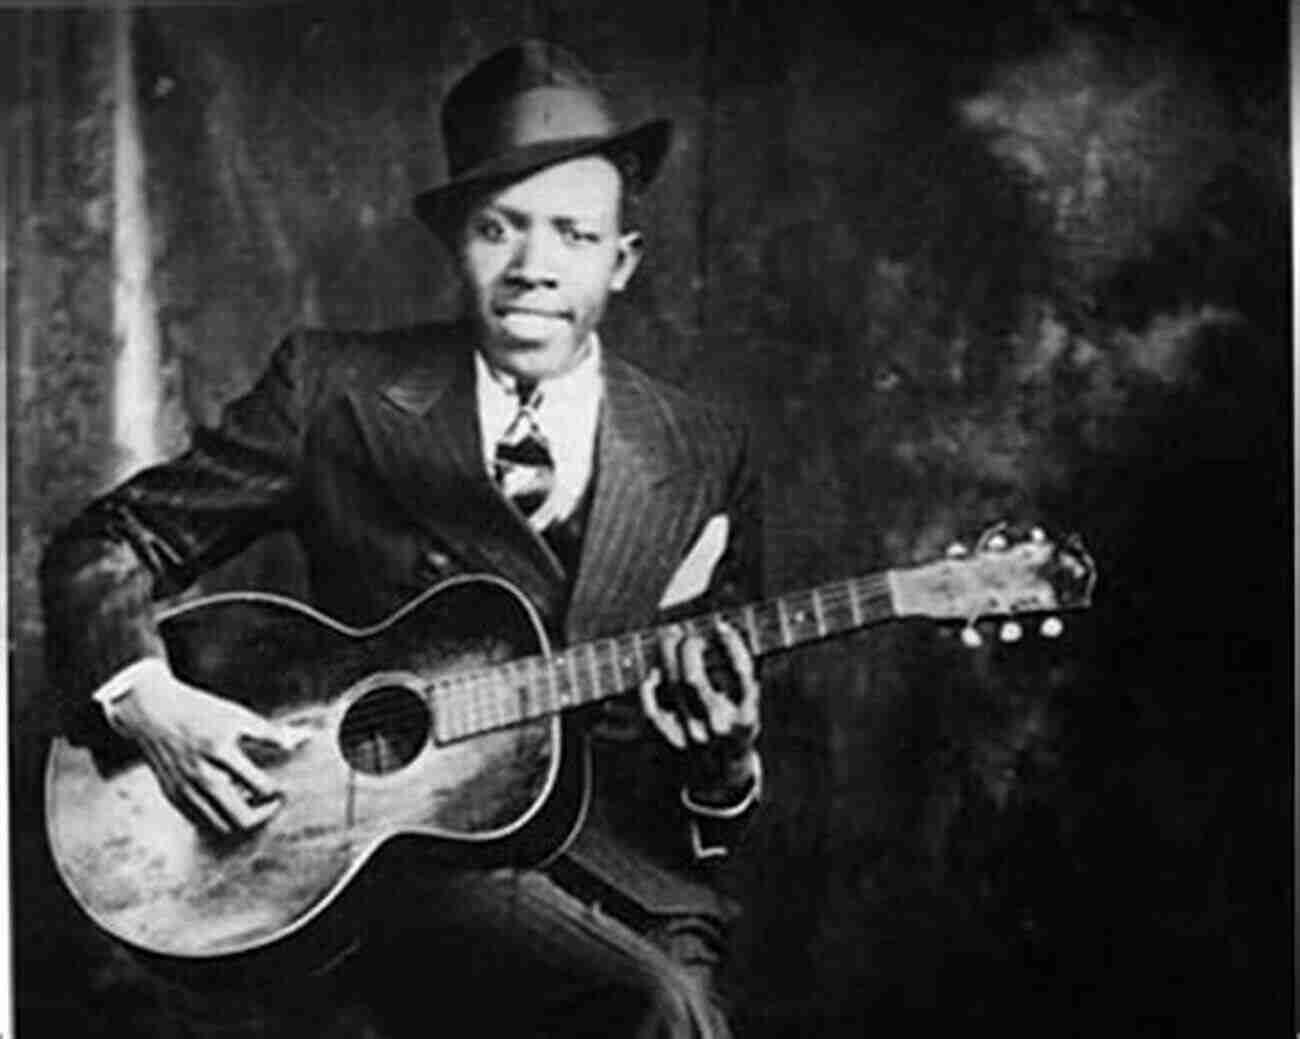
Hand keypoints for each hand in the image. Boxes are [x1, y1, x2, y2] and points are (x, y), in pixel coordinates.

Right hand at [108, 663, 305, 836]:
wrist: (153, 712)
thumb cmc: (201, 712)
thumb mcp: (237, 716)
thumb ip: (269, 733)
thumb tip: (300, 741)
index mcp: (220, 751)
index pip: (260, 786)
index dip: (276, 791)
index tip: (282, 787)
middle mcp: (202, 775)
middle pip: (240, 817)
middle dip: (263, 814)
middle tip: (272, 803)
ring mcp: (184, 789)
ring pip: (220, 826)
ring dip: (240, 819)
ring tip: (251, 800)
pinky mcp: (173, 797)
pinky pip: (201, 822)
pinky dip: (219, 818)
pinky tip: (229, 800)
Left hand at [638, 621, 760, 788]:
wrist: (720, 778)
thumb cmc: (735, 729)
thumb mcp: (749, 707)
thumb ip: (742, 674)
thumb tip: (724, 631)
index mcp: (746, 718)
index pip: (740, 673)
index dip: (731, 645)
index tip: (720, 627)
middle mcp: (719, 728)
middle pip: (695, 678)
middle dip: (688, 647)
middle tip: (686, 635)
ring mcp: (692, 737)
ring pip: (674, 686)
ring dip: (668, 656)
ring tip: (669, 640)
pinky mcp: (670, 743)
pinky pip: (651, 710)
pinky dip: (648, 688)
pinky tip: (652, 673)